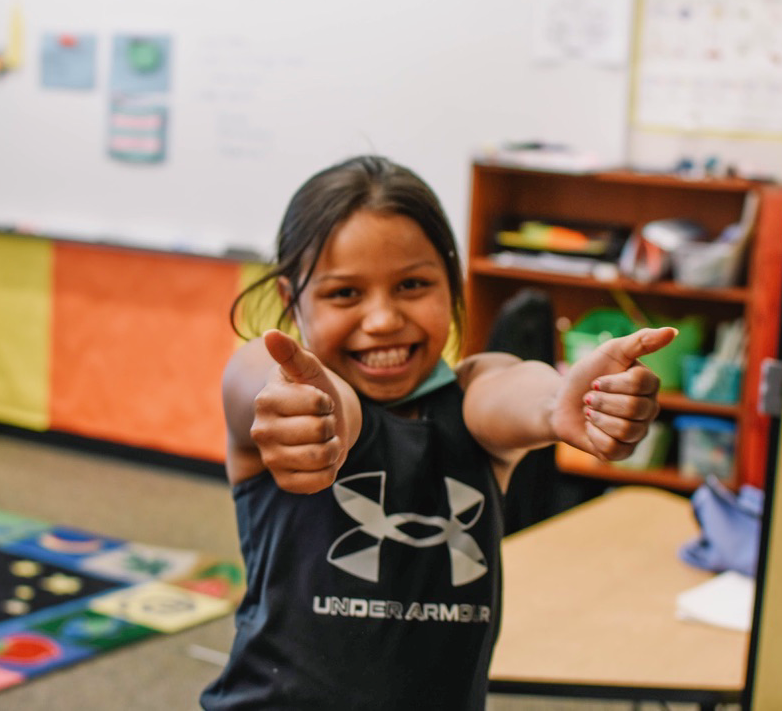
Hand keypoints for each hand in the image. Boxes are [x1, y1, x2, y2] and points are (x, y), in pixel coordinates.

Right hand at [251, 330, 348, 493]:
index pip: (317, 403)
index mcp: (265, 400)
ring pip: (322, 457)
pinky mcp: (284, 481)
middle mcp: (261, 431)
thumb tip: (271, 334)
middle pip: (320, 431)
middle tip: (321, 419)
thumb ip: (292, 352)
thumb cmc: (312, 389)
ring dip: (333, 446)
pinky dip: (330, 470)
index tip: (318, 399)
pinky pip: (320, 482)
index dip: (327, 401)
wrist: (316, 420)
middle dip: (331, 424)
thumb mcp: (308, 368)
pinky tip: (320, 458)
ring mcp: (271, 458)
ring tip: (322, 438)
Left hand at [551, 327, 676, 460]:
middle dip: (602, 401)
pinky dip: (595, 436)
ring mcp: (638, 433)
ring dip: (598, 418)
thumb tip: (673, 331)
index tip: (596, 381)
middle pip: (635, 409)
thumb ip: (640, 341)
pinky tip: (591, 428)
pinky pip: (614, 449)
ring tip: (590, 412)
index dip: (612, 382)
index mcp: (649, 385)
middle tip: (589, 397)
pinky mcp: (623, 452)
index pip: (641, 383)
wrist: (559, 403)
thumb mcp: (609, 352)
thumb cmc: (586, 376)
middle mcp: (649, 410)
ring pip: (627, 431)